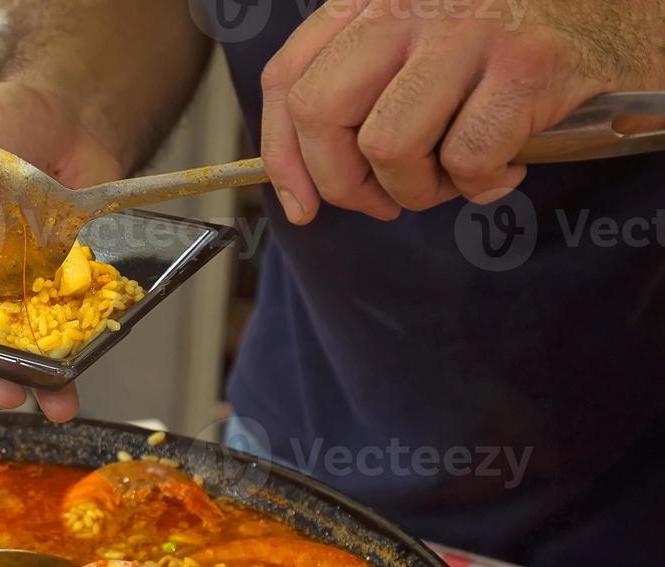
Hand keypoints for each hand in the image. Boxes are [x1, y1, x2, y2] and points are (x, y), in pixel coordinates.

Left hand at [259, 0, 664, 222]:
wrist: (625, 4)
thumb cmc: (520, 28)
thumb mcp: (426, 32)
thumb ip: (368, 77)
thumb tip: (311, 172)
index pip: (289, 77)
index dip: (283, 155)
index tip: (301, 203)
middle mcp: (411, 2)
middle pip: (321, 113)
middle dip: (341, 182)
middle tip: (381, 200)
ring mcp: (469, 29)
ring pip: (387, 144)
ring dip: (416, 187)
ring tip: (453, 176)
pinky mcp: (526, 63)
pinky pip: (466, 157)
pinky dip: (481, 183)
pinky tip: (506, 164)